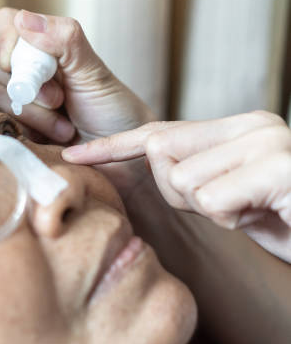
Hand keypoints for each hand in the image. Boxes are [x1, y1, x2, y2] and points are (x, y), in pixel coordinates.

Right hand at [0, 8, 155, 143]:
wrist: (119, 159)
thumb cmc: (112, 111)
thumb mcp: (93, 71)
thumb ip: (64, 39)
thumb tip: (23, 18)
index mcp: (41, 48)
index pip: (2, 24)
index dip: (6, 42)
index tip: (29, 64)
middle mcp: (21, 72)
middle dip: (25, 84)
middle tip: (60, 99)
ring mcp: (13, 102)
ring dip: (35, 114)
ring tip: (66, 126)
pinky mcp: (10, 131)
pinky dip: (30, 132)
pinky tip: (54, 139)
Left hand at [62, 111, 290, 262]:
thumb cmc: (280, 219)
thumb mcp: (225, 196)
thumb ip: (190, 176)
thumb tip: (146, 166)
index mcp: (234, 127)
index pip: (158, 131)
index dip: (112, 146)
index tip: (74, 156)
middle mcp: (250, 124)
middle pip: (161, 151)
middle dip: (175, 190)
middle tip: (222, 206)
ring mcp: (266, 141)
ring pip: (186, 180)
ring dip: (210, 209)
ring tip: (249, 210)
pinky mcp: (278, 165)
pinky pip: (214, 198)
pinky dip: (230, 218)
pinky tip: (262, 215)